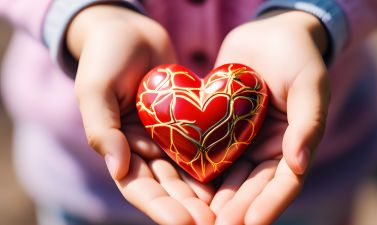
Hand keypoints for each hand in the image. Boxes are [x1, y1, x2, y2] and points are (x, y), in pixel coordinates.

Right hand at [68, 5, 214, 223]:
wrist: (130, 31)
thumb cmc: (106, 56)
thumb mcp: (95, 89)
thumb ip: (101, 129)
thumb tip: (117, 169)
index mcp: (117, 146)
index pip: (137, 186)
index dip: (159, 206)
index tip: (183, 223)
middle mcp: (142, 148)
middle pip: (165, 186)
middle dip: (187, 207)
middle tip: (211, 223)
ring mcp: (165, 137)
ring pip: (185, 172)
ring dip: (202, 194)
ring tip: (223, 211)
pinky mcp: (185, 122)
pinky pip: (199, 145)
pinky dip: (212, 162)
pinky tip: (231, 178)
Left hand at [209, 10, 329, 224]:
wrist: (267, 33)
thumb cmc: (296, 55)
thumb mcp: (310, 84)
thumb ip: (309, 122)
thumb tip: (300, 164)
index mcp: (293, 144)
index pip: (284, 183)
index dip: (269, 204)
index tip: (250, 222)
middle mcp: (266, 147)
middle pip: (252, 186)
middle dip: (237, 208)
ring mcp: (242, 139)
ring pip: (229, 175)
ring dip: (216, 198)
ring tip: (200, 216)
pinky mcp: (220, 127)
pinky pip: (209, 150)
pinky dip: (200, 169)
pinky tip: (185, 185)